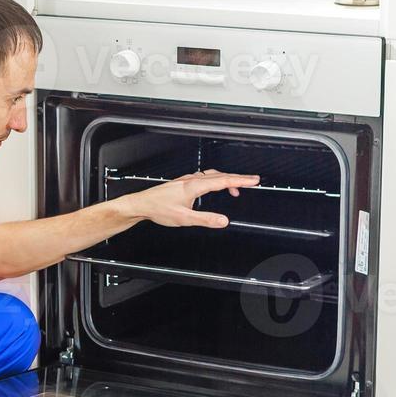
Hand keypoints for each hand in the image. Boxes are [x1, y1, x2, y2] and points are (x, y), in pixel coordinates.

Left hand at [125, 169, 259, 228]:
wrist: (142, 204)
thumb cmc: (159, 209)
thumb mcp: (185, 218)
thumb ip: (206, 219)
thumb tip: (224, 221)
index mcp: (194, 186)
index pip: (223, 181)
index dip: (241, 180)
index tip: (253, 180)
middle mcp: (192, 179)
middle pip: (220, 175)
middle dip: (238, 178)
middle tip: (252, 181)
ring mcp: (187, 179)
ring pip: (213, 175)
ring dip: (227, 179)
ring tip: (236, 188)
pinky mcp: (183, 182)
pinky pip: (205, 177)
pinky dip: (216, 180)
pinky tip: (215, 187)